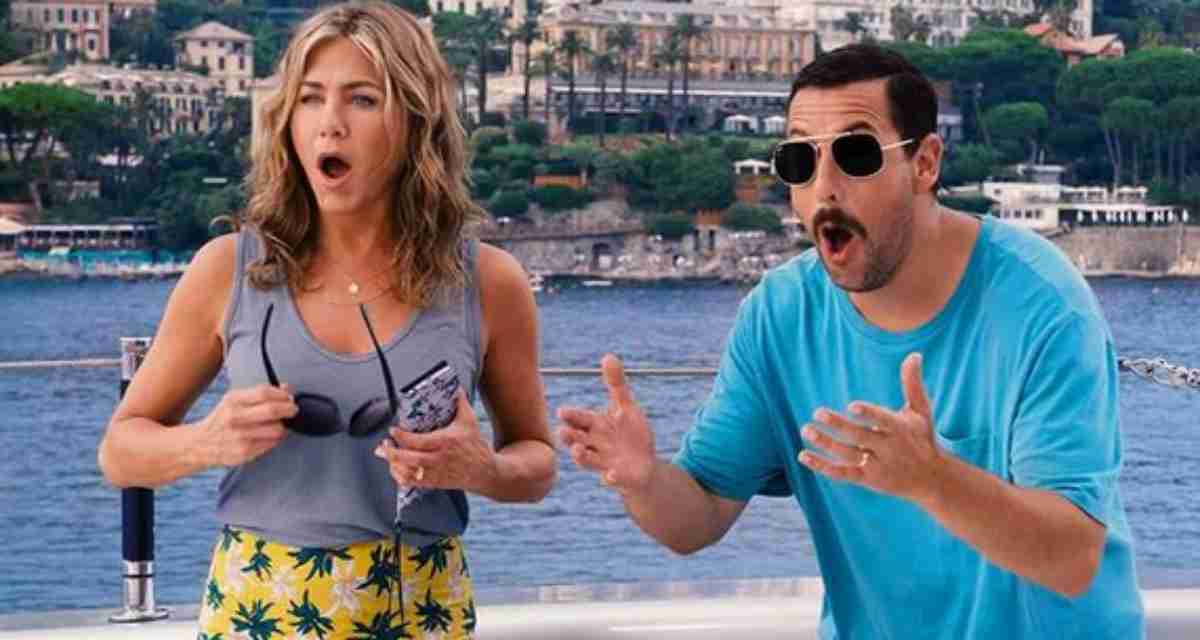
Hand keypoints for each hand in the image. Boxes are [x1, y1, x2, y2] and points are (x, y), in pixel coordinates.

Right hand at [196, 384, 294, 467]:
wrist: (200, 444)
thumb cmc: (221, 420)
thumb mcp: (234, 400)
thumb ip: (260, 393)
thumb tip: (287, 388)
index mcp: (232, 401)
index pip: (264, 393)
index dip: (282, 395)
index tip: (289, 397)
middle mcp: (235, 418)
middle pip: (272, 410)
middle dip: (289, 409)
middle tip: (293, 410)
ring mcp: (240, 437)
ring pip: (277, 430)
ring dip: (283, 426)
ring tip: (277, 424)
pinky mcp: (245, 452)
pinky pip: (272, 443)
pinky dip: (275, 439)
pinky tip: (267, 436)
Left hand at [374, 390, 498, 494]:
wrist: (485, 471)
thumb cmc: (476, 445)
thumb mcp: (470, 421)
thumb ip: (461, 403)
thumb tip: (456, 387)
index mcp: (446, 441)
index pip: (418, 441)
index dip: (402, 436)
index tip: (393, 429)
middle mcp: (439, 458)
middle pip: (409, 458)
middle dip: (391, 453)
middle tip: (382, 446)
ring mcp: (436, 472)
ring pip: (408, 473)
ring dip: (394, 465)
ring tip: (386, 455)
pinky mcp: (435, 483)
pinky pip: (413, 484)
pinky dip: (401, 477)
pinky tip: (396, 469)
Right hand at [557, 354, 655, 495]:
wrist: (644, 466)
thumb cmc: (630, 435)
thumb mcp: (626, 408)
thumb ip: (617, 385)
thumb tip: (608, 355)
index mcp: (597, 427)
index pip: (581, 420)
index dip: (572, 417)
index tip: (562, 412)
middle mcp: (596, 445)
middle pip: (578, 440)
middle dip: (569, 437)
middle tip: (563, 431)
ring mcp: (606, 463)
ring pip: (588, 461)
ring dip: (581, 456)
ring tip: (577, 450)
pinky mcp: (620, 478)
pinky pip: (614, 479)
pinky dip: (611, 478)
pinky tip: (611, 475)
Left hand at [797, 353, 946, 503]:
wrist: (931, 479)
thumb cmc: (922, 438)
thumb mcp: (921, 412)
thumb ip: (913, 384)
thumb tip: (914, 354)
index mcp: (901, 429)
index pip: (884, 421)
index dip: (869, 414)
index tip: (852, 406)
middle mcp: (889, 448)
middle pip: (861, 436)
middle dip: (839, 426)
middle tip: (818, 412)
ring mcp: (877, 465)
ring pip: (848, 455)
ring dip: (826, 443)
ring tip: (807, 430)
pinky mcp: (867, 479)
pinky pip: (842, 473)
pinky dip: (823, 466)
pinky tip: (804, 455)